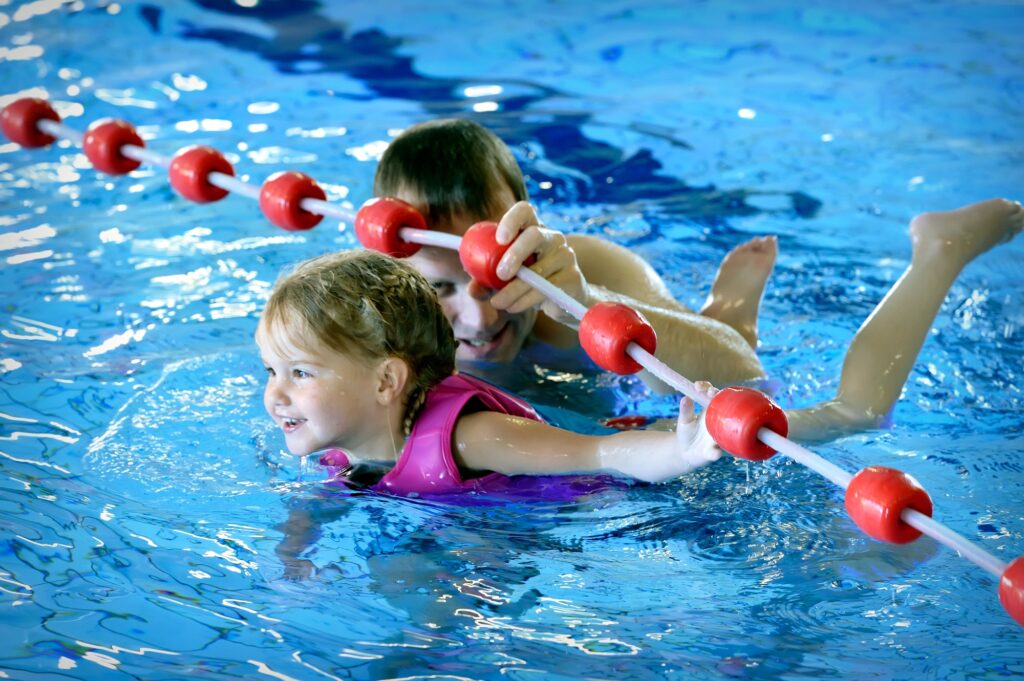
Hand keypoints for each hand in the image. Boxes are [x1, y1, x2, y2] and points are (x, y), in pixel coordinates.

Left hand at [488, 201, 588, 324]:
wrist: (565, 299)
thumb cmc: (530, 282)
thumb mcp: (506, 279)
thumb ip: (488, 281)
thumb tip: (472, 289)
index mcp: (534, 229)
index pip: (525, 211)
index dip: (512, 220)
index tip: (499, 238)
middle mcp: (552, 238)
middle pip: (535, 235)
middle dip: (515, 254)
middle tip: (500, 274)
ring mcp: (565, 256)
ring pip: (539, 270)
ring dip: (514, 289)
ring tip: (498, 302)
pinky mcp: (572, 277)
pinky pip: (546, 289)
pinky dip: (525, 301)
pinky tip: (513, 307)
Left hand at [675, 382, 721, 469]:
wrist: (685, 452)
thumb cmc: (686, 433)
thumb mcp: (684, 420)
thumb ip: (685, 410)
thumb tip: (685, 398)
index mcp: (710, 411)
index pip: (713, 395)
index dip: (708, 388)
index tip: (698, 387)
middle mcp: (719, 421)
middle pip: (725, 407)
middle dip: (721, 398)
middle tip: (712, 393)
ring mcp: (718, 437)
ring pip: (726, 431)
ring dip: (725, 424)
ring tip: (718, 418)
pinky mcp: (713, 452)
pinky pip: (716, 452)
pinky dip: (715, 453)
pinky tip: (714, 452)